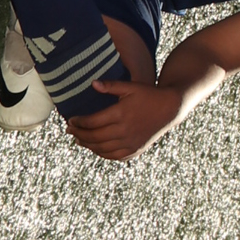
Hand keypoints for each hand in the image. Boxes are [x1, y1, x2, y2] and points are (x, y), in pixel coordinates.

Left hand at [65, 75, 184, 160]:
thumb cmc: (149, 94)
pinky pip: (112, 156)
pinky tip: (95, 147)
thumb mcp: (130, 87)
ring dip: (87, 145)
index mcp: (120, 114)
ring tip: (78, 140)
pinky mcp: (134, 150)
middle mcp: (123, 131)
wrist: (170, 108)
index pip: (92, 122)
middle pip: (94, 137)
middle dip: (79, 135)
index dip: (79, 122)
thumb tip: (92, 83)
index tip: (70, 120)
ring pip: (101, 149)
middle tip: (70, 131)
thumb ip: (111, 86)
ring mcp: (129, 143)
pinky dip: (101, 153)